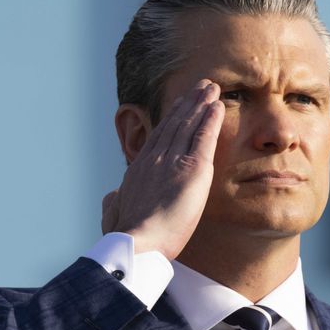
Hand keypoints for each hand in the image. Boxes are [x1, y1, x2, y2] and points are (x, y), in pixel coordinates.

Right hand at [101, 80, 223, 260]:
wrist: (137, 242)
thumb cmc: (125, 236)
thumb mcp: (114, 215)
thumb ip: (114, 203)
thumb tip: (111, 196)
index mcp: (138, 170)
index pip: (158, 138)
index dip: (170, 119)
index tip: (179, 105)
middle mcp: (155, 159)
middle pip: (174, 124)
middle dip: (188, 103)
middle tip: (200, 86)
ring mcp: (172, 161)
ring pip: (188, 125)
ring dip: (201, 104)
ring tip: (211, 88)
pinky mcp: (193, 169)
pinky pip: (204, 137)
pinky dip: (210, 119)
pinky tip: (217, 106)